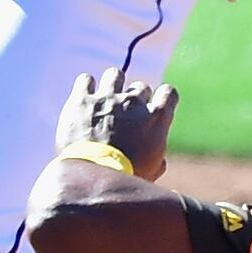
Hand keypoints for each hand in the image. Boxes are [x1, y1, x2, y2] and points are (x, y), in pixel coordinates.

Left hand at [56, 74, 177, 180]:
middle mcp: (134, 101)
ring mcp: (107, 98)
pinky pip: (86, 80)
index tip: (156, 106)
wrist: (94, 175)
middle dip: (135, 99)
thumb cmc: (126, 177)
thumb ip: (158, 159)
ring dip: (112, 84)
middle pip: (140, 87)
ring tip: (105, 98)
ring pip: (115, 75)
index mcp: (156, 117)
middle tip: (126, 115)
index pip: (169, 93)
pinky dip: (86, 87)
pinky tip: (85, 98)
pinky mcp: (82, 100)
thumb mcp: (151, 171)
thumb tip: (159, 161)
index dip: (163, 98)